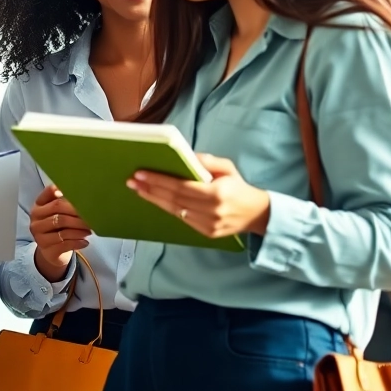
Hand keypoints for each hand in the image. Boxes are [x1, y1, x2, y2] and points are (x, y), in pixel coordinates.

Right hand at [29, 185, 91, 280]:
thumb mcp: (56, 212)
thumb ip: (62, 199)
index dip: (64, 192)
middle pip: (58, 211)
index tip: (79, 195)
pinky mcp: (47, 250)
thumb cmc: (58, 227)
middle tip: (93, 215)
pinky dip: (77, 242)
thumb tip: (76, 189)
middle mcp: (35, 220)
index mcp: (38, 206)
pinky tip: (85, 242)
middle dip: (77, 213)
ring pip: (63, 229)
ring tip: (90, 230)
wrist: (51, 251)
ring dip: (80, 230)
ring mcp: (39, 236)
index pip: (49, 193)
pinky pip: (65, 244)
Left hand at [128, 154, 271, 237]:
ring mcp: (209, 225)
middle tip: (133, 180)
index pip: (181, 186)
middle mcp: (211, 211)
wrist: (257, 214)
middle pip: (174, 199)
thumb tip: (185, 156)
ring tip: (138, 189)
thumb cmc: (239, 187)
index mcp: (217, 193)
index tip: (141, 173)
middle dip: (151, 189)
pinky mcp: (207, 233)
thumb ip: (207, 161)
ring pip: (175, 211)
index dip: (159, 180)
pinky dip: (167, 208)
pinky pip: (182, 219)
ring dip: (154, 199)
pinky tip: (155, 200)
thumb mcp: (228, 168)